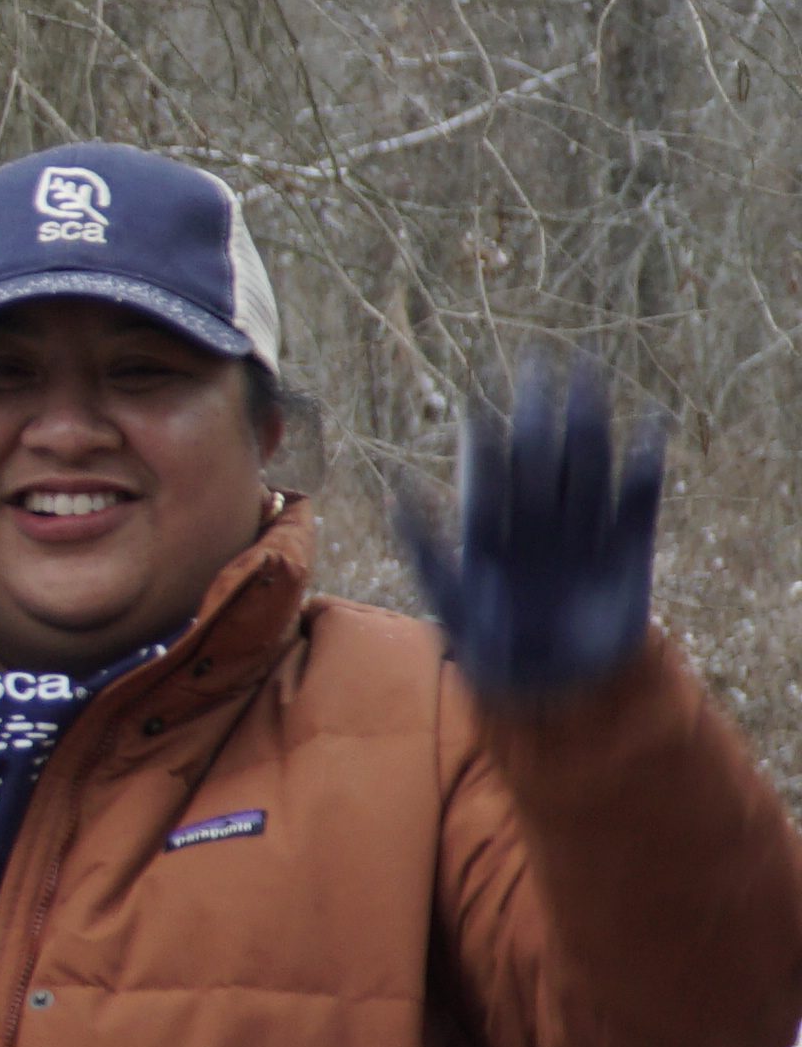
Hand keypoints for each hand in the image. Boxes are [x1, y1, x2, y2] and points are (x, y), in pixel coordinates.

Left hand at [401, 352, 663, 703]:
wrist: (556, 688)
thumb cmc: (492, 648)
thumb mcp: (450, 604)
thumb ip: (427, 554)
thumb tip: (396, 496)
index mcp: (492, 534)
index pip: (487, 476)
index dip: (485, 438)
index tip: (479, 397)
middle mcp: (536, 524)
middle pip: (538, 458)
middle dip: (539, 412)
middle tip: (541, 359)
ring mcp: (581, 533)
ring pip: (584, 468)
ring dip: (588, 426)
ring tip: (592, 379)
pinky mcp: (626, 549)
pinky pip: (636, 502)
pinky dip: (643, 471)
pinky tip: (650, 433)